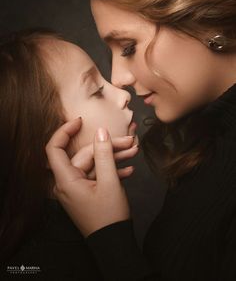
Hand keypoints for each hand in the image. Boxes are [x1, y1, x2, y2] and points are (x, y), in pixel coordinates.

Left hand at [46, 118, 134, 235]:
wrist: (114, 244)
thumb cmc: (109, 217)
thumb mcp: (109, 182)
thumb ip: (104, 154)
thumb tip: (101, 131)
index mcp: (66, 180)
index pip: (55, 149)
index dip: (65, 131)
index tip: (81, 121)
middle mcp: (68, 183)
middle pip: (85, 155)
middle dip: (108, 147)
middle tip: (130, 142)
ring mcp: (78, 188)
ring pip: (94, 164)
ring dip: (114, 157)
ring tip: (134, 151)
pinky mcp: (87, 193)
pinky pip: (96, 175)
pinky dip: (111, 171)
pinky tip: (128, 169)